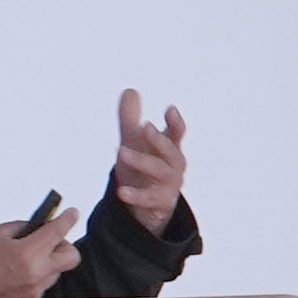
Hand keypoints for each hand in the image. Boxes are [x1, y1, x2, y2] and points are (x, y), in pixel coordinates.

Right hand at [0, 203, 81, 297]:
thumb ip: (20, 227)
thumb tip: (36, 225)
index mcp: (27, 253)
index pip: (58, 231)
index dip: (68, 219)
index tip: (72, 213)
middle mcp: (36, 274)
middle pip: (71, 257)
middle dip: (64, 245)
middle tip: (50, 240)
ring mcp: (35, 291)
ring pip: (56, 271)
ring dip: (47, 262)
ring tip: (24, 259)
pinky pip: (42, 284)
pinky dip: (36, 276)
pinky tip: (17, 273)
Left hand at [114, 89, 188, 235]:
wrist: (145, 206)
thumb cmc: (143, 169)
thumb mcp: (135, 142)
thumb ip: (130, 118)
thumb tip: (130, 91)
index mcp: (169, 148)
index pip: (177, 133)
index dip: (175, 122)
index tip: (170, 109)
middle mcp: (174, 166)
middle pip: (172, 152)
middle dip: (159, 139)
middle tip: (145, 126)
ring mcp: (169, 185)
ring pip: (161, 172)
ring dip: (142, 161)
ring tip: (120, 151)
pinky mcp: (161, 204)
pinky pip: (150, 199)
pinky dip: (136, 195)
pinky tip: (121, 190)